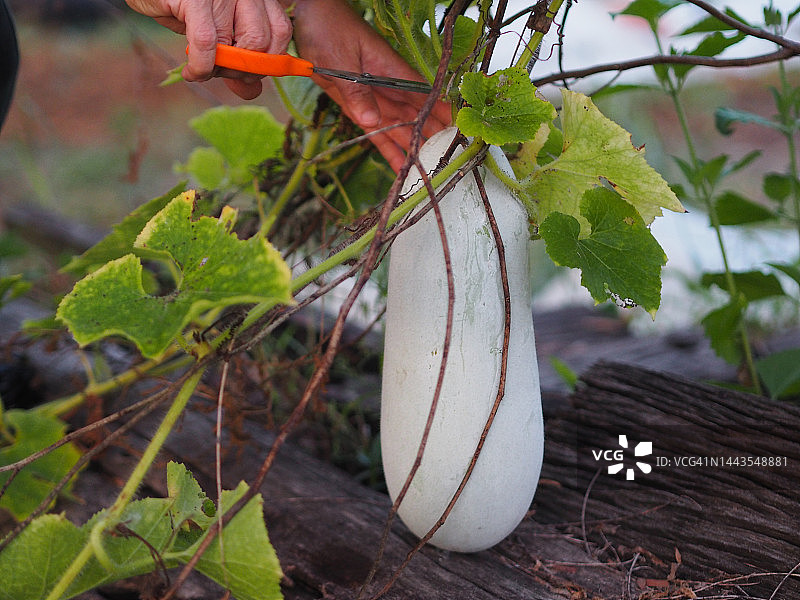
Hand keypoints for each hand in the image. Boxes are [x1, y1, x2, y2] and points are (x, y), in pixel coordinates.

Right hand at [125, 0, 291, 98]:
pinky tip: (192, 73)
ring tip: (205, 71)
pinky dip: (201, 67)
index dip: (268, 61)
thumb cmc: (183, 7)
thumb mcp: (216, 34)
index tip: (249, 75)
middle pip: (263, 43)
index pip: (280, 32)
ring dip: (223, 71)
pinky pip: (208, 44)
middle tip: (223, 74)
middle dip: (245, 70)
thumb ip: (237, 60)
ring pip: (241, 46)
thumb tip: (251, 92)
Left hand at [290, 0, 450, 171]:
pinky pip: (376, 132)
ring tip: (428, 172)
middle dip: (432, 138)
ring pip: (399, 128)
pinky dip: (387, 149)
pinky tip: (400, 167)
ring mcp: (374, 97)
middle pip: (416, 116)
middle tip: (446, 162)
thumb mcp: (340, 59)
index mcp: (391, 69)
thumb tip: (372, 121)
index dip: (441, 113)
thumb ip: (356, 91)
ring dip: (413, 148)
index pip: (424, 95)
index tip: (457, 132)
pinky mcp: (358, 106)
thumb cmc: (328, 27)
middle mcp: (388, 87)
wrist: (306, 18)